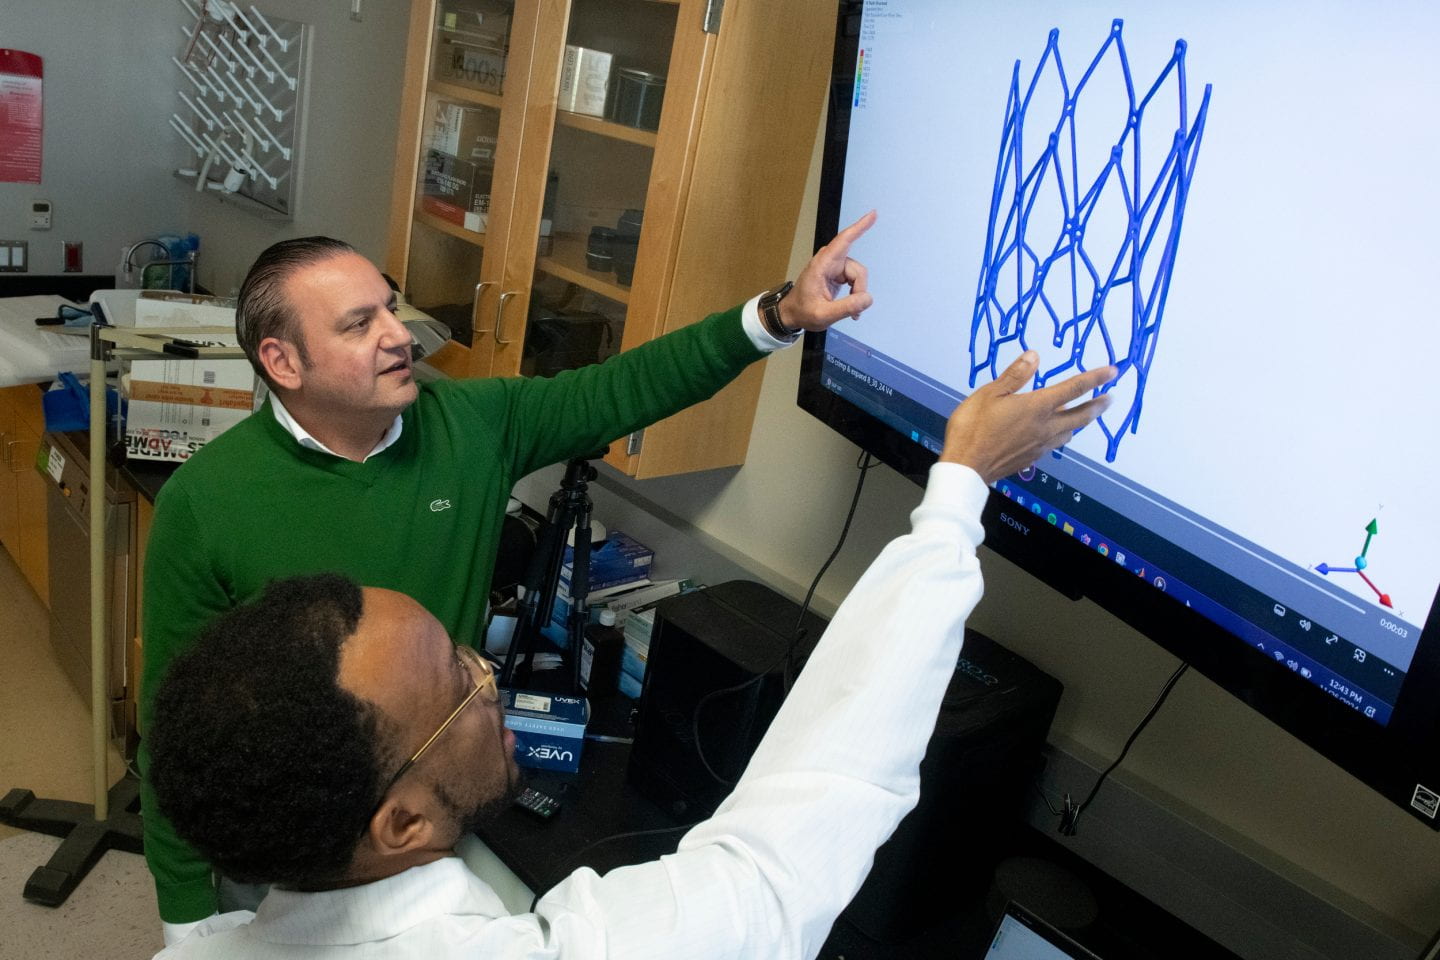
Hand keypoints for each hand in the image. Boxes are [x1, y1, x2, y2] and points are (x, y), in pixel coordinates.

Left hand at [779, 210, 876, 332]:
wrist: (792, 313)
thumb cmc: (802, 311)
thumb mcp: (823, 315)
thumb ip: (846, 307)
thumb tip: (867, 298)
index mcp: (822, 265)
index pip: (843, 241)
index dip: (859, 227)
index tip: (872, 214)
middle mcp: (829, 261)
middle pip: (858, 270)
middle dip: (859, 290)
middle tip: (853, 311)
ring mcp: (835, 267)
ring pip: (859, 276)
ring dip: (857, 294)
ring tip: (849, 311)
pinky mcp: (838, 273)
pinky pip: (856, 280)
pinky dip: (856, 294)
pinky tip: (851, 306)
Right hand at [940, 352, 1115, 483]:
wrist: (966, 466)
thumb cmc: (973, 427)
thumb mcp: (990, 393)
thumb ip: (1015, 375)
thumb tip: (1034, 356)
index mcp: (1037, 407)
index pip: (1074, 389)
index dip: (1096, 378)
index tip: (1113, 371)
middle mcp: (1045, 426)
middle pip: (1081, 415)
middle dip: (1098, 405)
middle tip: (1110, 398)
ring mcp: (1040, 445)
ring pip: (1070, 432)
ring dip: (1081, 422)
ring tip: (1085, 416)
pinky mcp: (1032, 458)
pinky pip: (1055, 444)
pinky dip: (1062, 435)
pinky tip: (1056, 435)